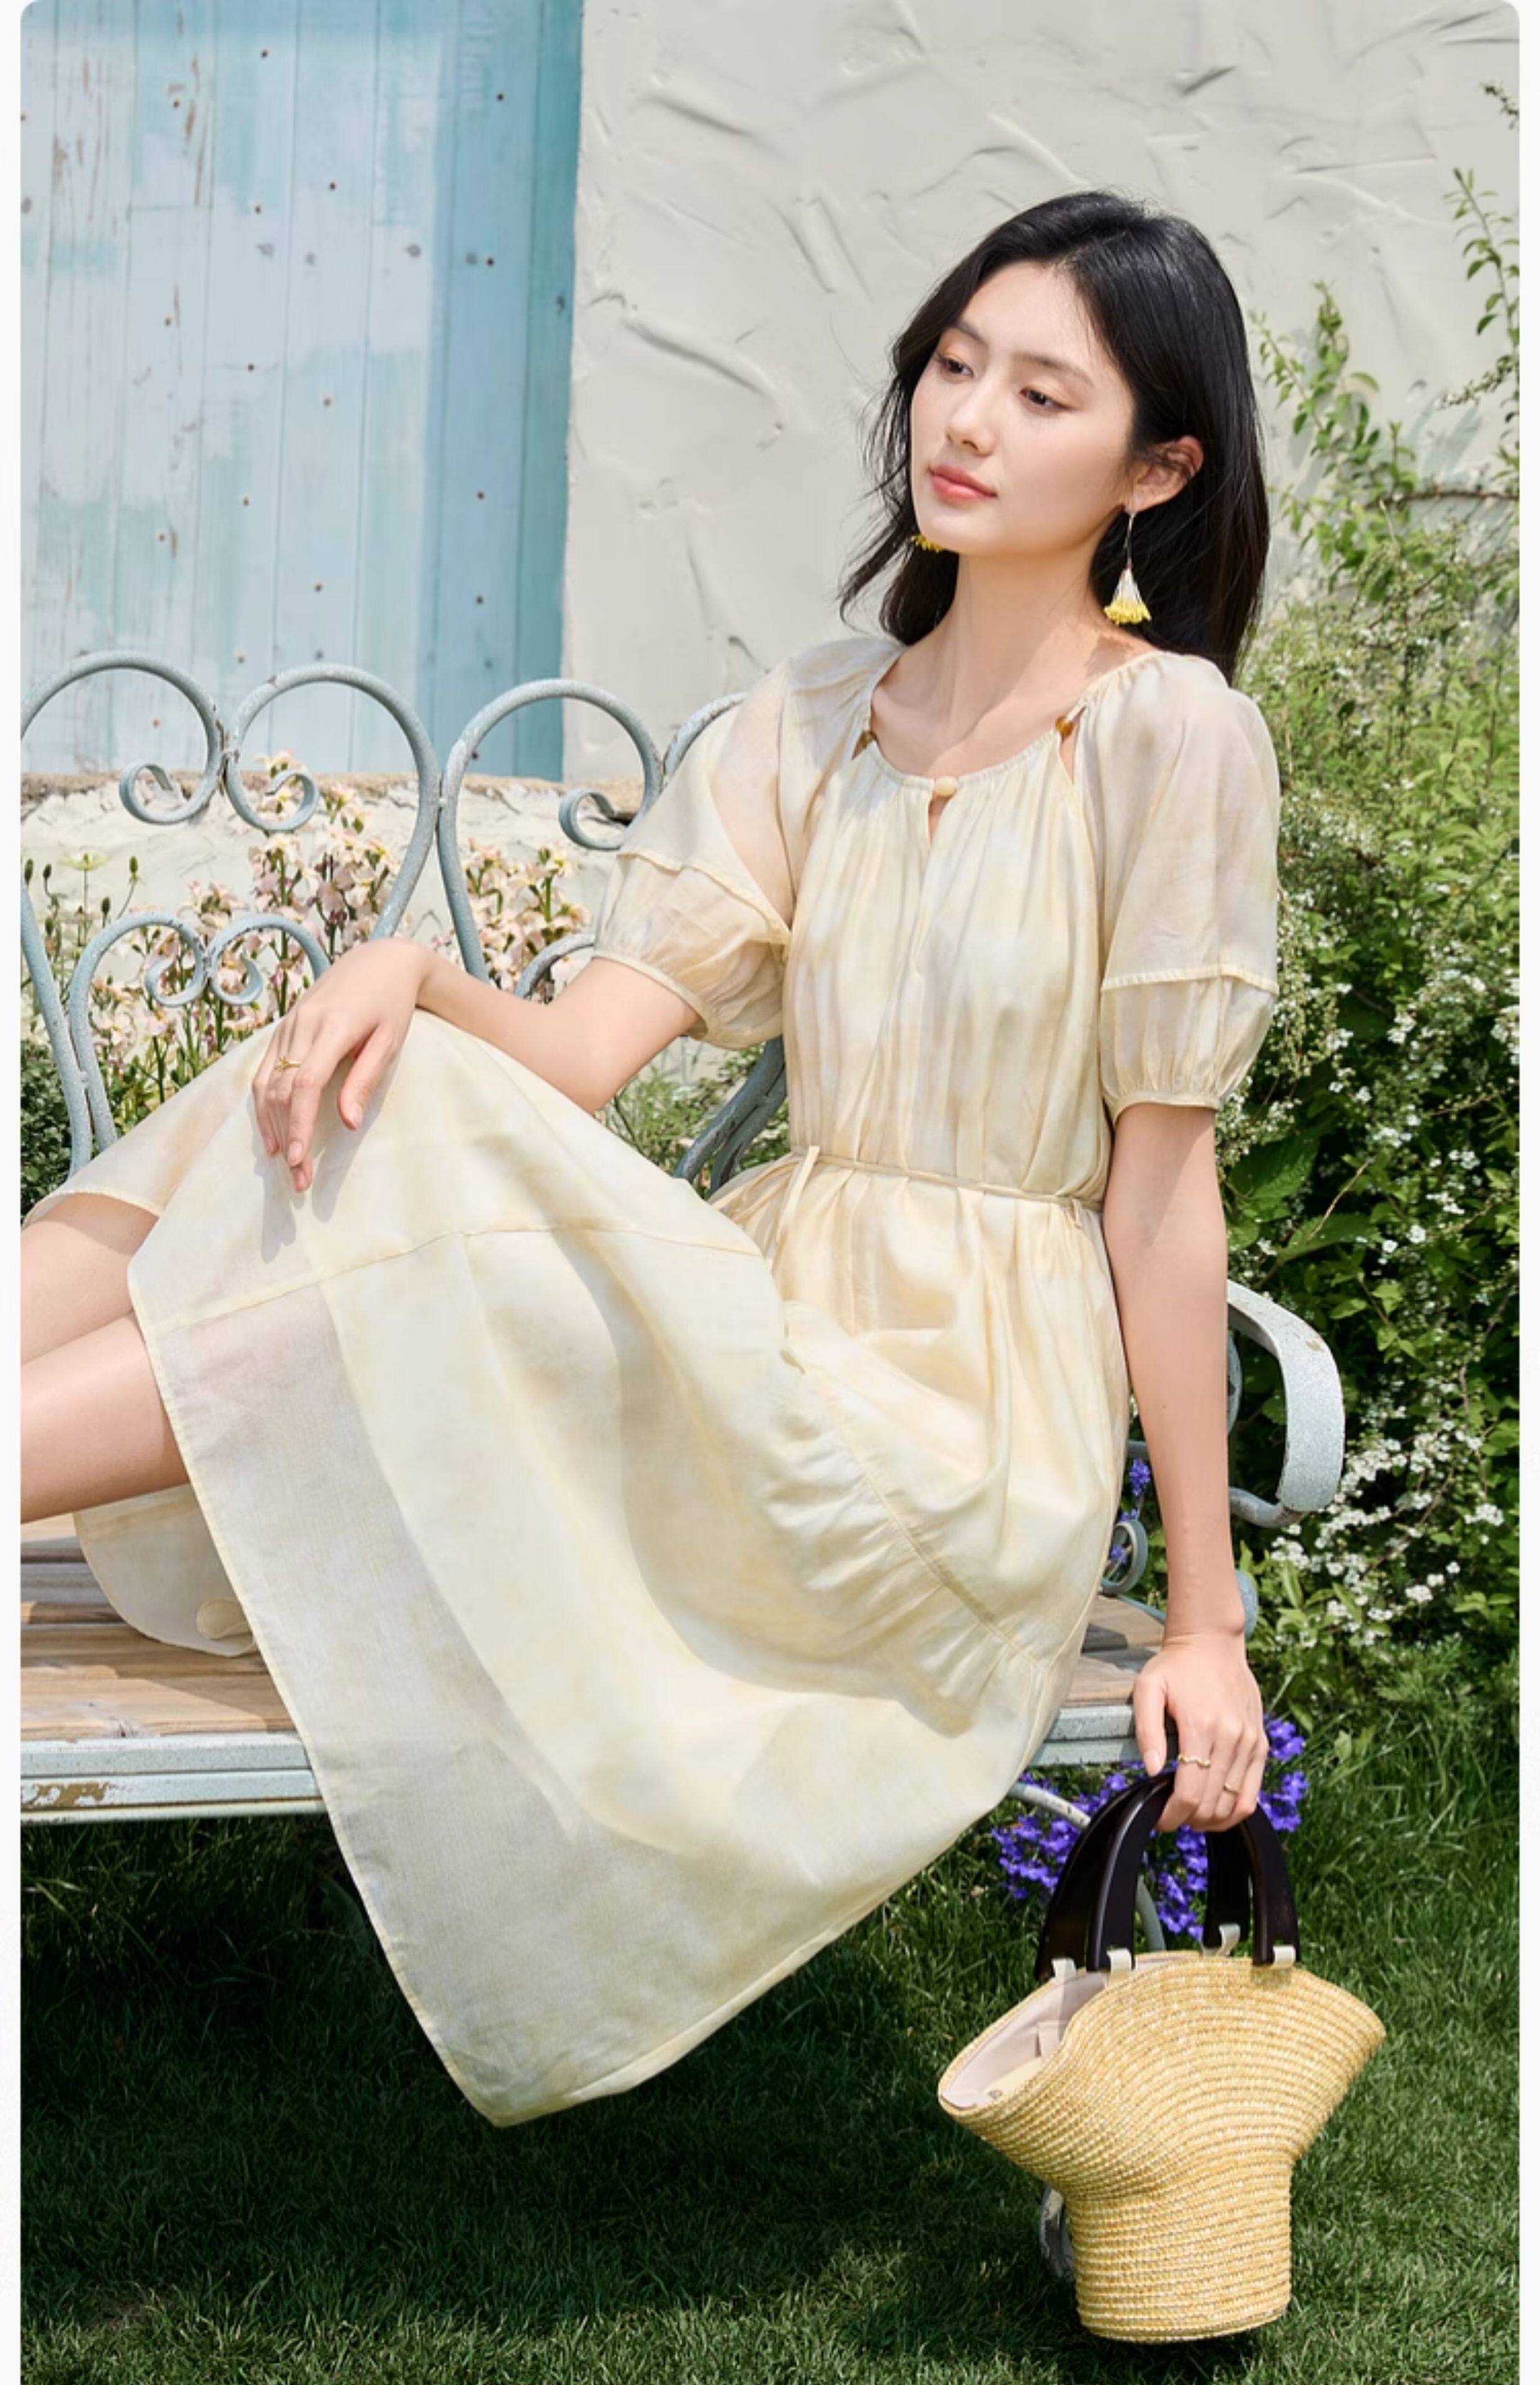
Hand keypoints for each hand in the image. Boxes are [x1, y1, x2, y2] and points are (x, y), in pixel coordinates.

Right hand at [253, 938, 431, 1192]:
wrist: (380, 960)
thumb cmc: (392, 1003)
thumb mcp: (390, 1040)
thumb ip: (366, 1079)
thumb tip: (347, 1123)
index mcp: (333, 1027)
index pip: (305, 1083)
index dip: (298, 1124)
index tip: (298, 1160)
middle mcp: (303, 1024)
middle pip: (281, 1088)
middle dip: (286, 1136)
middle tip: (298, 1179)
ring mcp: (289, 1024)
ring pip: (265, 1081)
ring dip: (270, 1125)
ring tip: (282, 1163)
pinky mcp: (284, 1026)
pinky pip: (264, 1068)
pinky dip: (262, 1102)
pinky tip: (270, 1130)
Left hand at [1131, 1626, 1267, 1833]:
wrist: (1212, 1644)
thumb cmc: (1176, 1667)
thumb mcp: (1148, 1688)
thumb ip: (1146, 1731)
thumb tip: (1151, 1771)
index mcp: (1202, 1725)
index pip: (1191, 1791)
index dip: (1173, 1814)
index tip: (1159, 1819)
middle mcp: (1231, 1736)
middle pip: (1212, 1802)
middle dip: (1188, 1819)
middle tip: (1171, 1817)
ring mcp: (1250, 1742)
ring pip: (1235, 1803)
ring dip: (1212, 1820)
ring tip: (1191, 1818)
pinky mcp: (1260, 1744)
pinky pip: (1253, 1792)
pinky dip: (1236, 1811)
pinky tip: (1217, 1812)